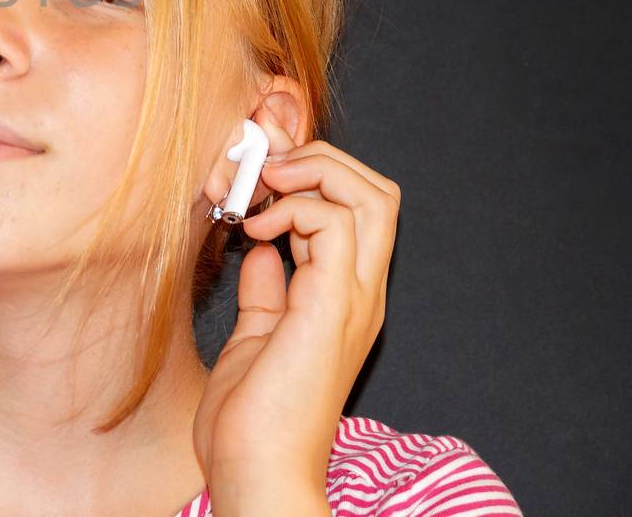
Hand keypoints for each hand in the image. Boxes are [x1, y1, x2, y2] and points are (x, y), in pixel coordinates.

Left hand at [191, 115, 400, 515]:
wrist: (256, 473)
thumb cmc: (253, 421)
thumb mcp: (257, 335)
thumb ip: (267, 291)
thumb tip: (261, 250)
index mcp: (346, 298)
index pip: (359, 208)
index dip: (310, 177)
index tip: (255, 181)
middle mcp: (362, 293)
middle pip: (378, 190)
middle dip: (319, 159)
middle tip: (263, 172)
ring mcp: (354, 300)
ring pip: (370, 195)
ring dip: (310, 173)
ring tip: (261, 190)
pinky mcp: (332, 307)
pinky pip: (334, 224)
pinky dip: (294, 207)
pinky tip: (256, 228)